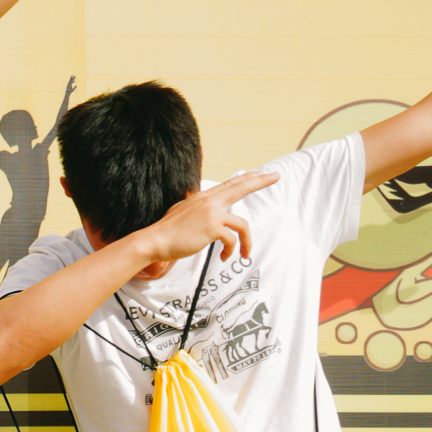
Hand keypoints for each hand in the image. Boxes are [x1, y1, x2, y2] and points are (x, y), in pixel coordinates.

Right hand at [138, 171, 277, 265]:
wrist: (155, 240)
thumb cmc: (167, 231)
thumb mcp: (180, 209)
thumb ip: (191, 202)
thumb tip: (193, 197)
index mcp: (203, 197)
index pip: (230, 184)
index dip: (247, 177)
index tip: (260, 173)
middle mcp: (209, 201)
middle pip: (240, 187)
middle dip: (260, 181)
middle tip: (276, 176)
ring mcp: (212, 213)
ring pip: (242, 224)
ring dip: (247, 242)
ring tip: (245, 254)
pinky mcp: (212, 227)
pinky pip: (232, 239)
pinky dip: (231, 251)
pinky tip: (223, 257)